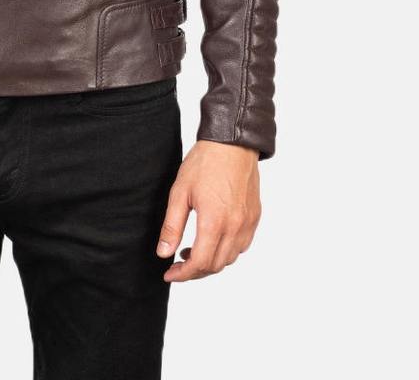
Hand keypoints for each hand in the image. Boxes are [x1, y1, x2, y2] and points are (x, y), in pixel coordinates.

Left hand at [156, 140, 260, 281]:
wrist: (232, 143)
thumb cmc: (204, 163)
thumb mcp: (179, 192)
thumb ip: (172, 226)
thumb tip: (163, 253)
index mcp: (214, 222)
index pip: (199, 263)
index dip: (183, 274)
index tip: (169, 274)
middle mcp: (235, 227)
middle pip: (215, 265)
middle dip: (195, 271)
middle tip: (177, 264)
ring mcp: (247, 223)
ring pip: (230, 258)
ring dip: (211, 262)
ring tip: (192, 251)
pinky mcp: (254, 216)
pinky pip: (242, 245)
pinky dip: (226, 251)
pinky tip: (213, 239)